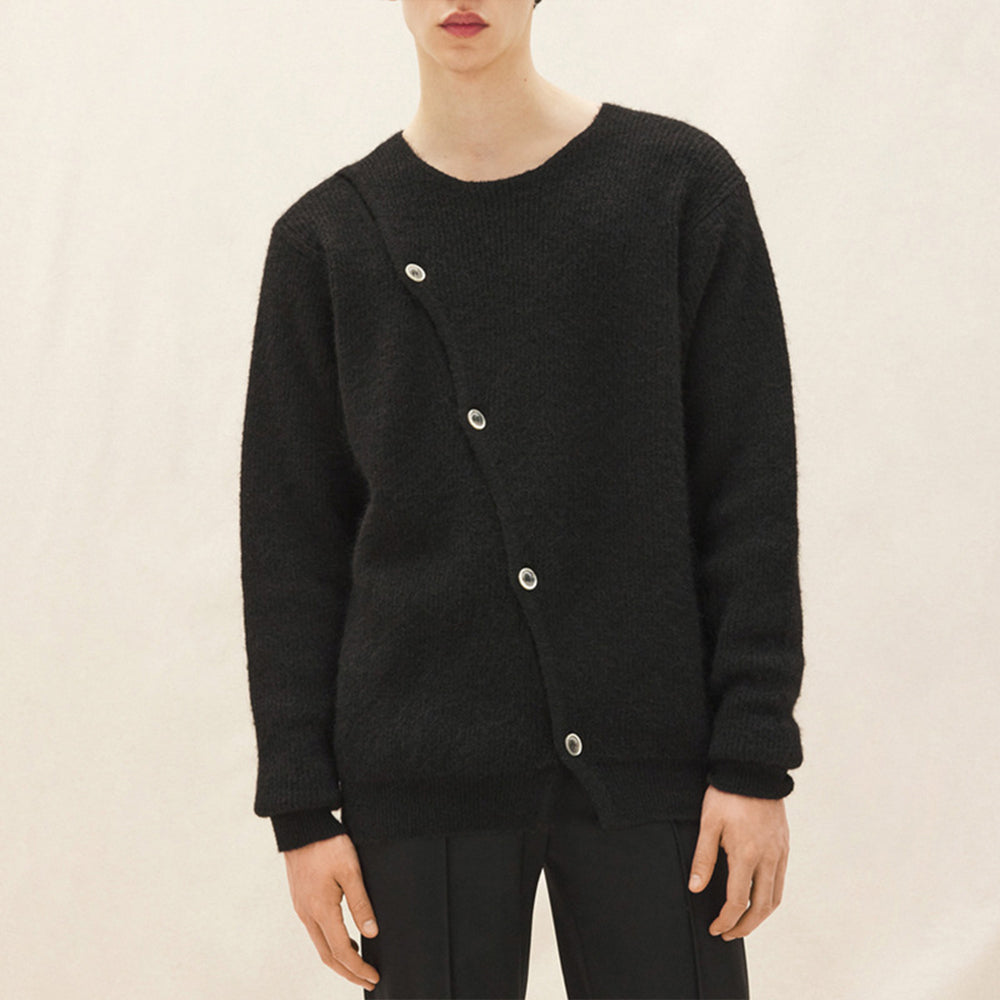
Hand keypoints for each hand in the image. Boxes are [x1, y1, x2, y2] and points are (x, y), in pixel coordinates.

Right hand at [283, 832, 380, 988]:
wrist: (301, 826)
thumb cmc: (328, 844)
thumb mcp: (351, 871)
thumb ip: (361, 903)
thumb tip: (371, 933)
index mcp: (321, 909)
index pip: (341, 951)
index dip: (358, 968)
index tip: (374, 976)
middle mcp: (307, 914)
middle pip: (328, 956)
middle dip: (349, 972)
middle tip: (369, 980)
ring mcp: (302, 908)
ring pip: (320, 945)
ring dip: (339, 960)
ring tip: (359, 966)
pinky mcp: (301, 900)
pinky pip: (316, 932)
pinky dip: (331, 944)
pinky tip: (344, 940)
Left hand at [687, 785, 788, 940]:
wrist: (753, 770)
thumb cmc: (726, 794)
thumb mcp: (709, 823)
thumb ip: (703, 857)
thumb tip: (696, 889)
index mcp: (746, 854)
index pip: (737, 901)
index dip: (726, 920)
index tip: (715, 929)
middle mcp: (768, 858)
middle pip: (762, 907)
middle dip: (745, 926)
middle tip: (728, 934)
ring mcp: (780, 852)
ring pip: (775, 897)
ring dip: (760, 916)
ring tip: (742, 922)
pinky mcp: (785, 845)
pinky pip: (781, 880)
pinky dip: (770, 897)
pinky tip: (757, 897)